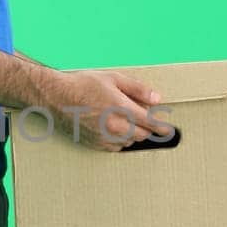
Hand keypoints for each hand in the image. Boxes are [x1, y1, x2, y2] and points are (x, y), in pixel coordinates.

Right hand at [43, 68, 168, 151]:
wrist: (57, 97)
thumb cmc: (84, 85)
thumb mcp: (113, 79)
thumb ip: (138, 89)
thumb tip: (157, 99)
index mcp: (121, 109)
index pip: (150, 123)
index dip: (162, 127)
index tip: (169, 130)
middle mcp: (115, 126)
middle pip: (142, 135)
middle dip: (147, 128)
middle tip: (144, 119)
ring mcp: (105, 137)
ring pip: (130, 142)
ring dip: (133, 134)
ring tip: (125, 121)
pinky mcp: (95, 144)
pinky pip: (116, 148)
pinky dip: (120, 140)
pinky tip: (114, 129)